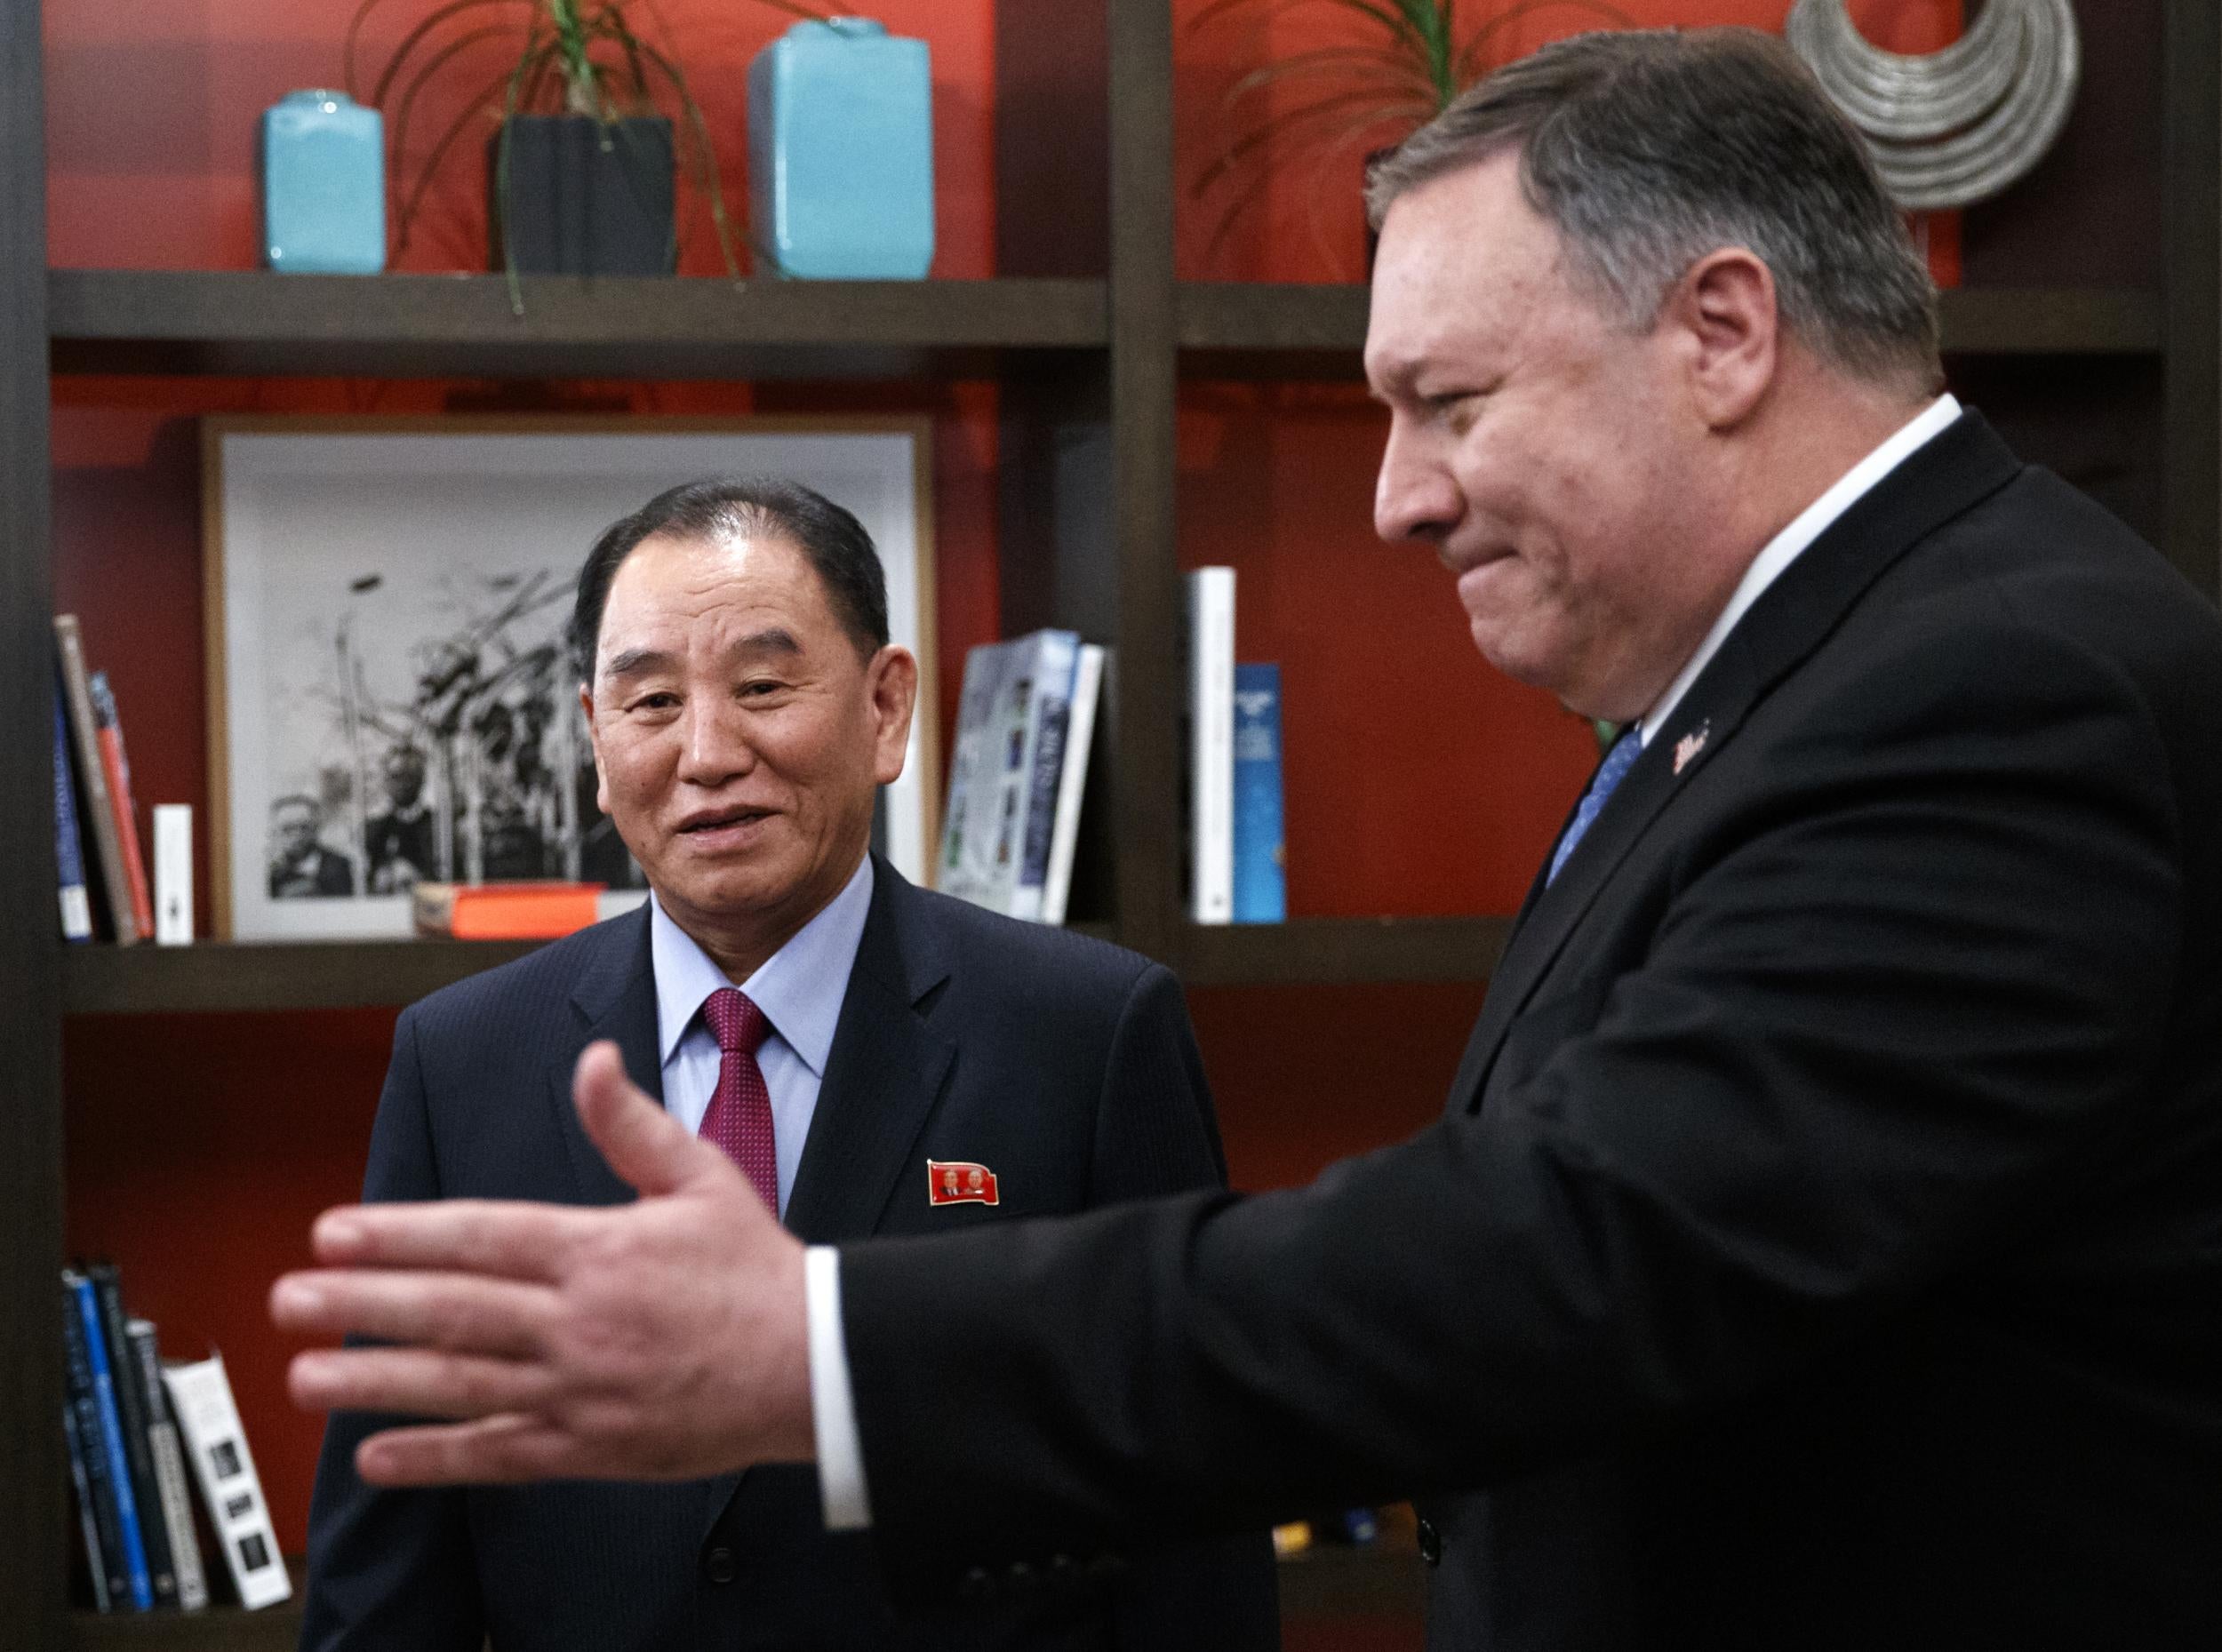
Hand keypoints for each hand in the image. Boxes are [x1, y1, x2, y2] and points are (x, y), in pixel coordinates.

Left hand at [271, 1041, 813, 1484]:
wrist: (815, 1366)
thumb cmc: (758, 1273)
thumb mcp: (702, 1177)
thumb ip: (633, 1123)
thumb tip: (593, 1059)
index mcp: (600, 1250)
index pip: (480, 1235)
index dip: (400, 1232)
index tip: (335, 1228)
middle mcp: (579, 1321)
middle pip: (449, 1310)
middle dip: (360, 1302)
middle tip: (290, 1298)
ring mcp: (579, 1388)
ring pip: (458, 1383)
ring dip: (375, 1380)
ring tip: (305, 1375)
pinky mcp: (590, 1446)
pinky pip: (498, 1454)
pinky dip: (434, 1459)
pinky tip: (376, 1457)